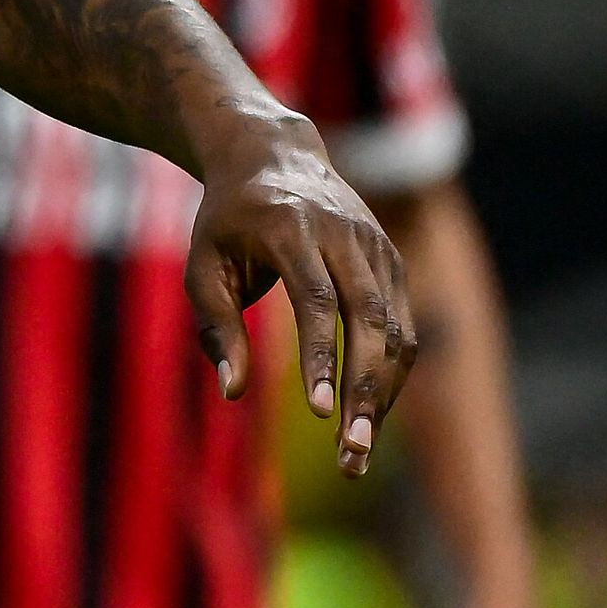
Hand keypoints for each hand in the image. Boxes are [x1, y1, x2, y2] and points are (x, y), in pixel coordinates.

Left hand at [185, 111, 415, 476]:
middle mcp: (347, 236)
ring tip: (359, 452)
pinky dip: (390, 375)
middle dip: (364, 390)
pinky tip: (369, 415)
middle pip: (371, 320)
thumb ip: (218, 326)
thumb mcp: (203, 265)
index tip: (319, 412)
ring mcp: (379, 248)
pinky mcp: (394, 263)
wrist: (275, 155)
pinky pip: (403, 327)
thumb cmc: (227, 220)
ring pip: (397, 330)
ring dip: (382, 394)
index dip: (322, 357)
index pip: (317, 301)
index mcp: (293, 229)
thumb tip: (233, 393)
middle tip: (351, 452)